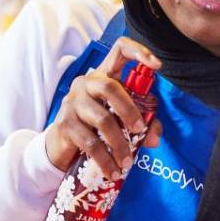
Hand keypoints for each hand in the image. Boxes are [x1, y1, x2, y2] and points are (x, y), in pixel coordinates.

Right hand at [44, 37, 162, 175]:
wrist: (62, 147)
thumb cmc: (96, 128)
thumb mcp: (120, 122)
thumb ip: (142, 124)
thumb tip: (154, 138)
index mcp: (103, 75)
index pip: (119, 49)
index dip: (139, 52)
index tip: (157, 66)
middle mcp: (85, 83)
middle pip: (109, 87)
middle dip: (129, 111)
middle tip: (140, 131)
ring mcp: (72, 102)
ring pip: (102, 120)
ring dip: (119, 144)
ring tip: (127, 162)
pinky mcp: (64, 124)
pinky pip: (90, 142)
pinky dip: (105, 160)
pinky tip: (112, 171)